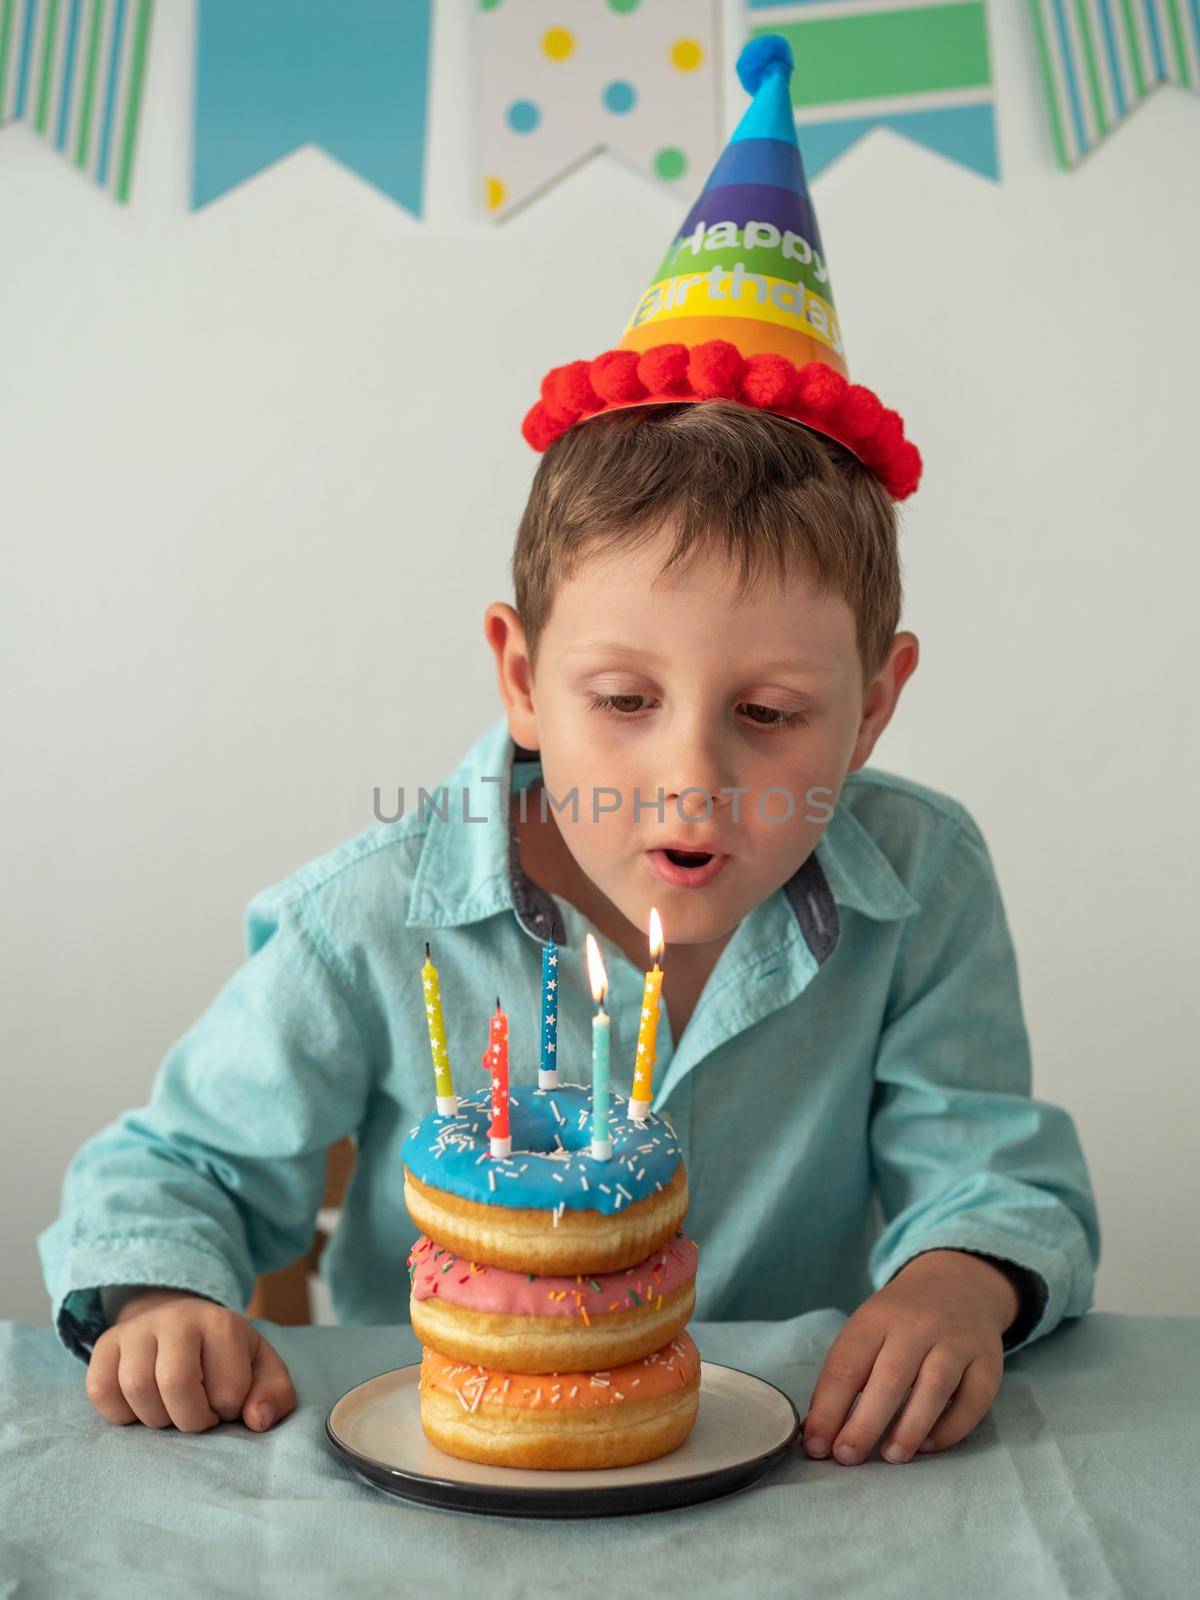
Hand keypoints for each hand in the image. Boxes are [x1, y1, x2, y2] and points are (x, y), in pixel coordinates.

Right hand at [85, 1288, 296, 1433]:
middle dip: (190, 1418)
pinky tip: (141, 1407)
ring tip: (171, 1410)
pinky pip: (101, 1391)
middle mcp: (177, 1318)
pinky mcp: (105, 1345)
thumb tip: (258, 1420)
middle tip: (197, 1414)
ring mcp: (137, 1330)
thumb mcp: (261, 1369)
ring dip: (156, 1418)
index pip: (226, 1389)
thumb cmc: (225, 1358)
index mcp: (221, 1323)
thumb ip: (275, 1394)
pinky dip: (120, 1413)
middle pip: (175, 1383)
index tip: (225, 1404)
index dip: (227, 1411)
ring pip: (136, 1389)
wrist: (182, 1324)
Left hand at [802, 1249, 1017, 1464]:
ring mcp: (956, 1342)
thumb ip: (844, 1375)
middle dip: (865, 1423)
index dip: (828, 1408)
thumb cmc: (901, 1320)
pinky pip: (974, 1399)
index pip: (848, 1363)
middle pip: (890, 1377)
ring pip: (934, 1387)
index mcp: (877, 1318)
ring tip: (891, 1456)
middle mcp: (918, 1326)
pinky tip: (929, 1445)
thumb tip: (817, 1432)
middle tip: (847, 1456)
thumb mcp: (867, 1330)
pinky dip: (952, 1427)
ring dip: (910, 1427)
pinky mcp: (987, 1362)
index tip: (815, 1445)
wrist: (958, 1284)